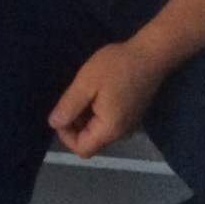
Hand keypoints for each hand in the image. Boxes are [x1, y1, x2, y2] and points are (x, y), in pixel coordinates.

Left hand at [47, 41, 167, 157]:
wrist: (150, 54)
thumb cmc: (116, 66)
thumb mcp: (86, 83)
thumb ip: (69, 106)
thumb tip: (53, 124)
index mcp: (109, 129)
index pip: (83, 149)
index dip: (66, 136)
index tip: (62, 112)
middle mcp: (121, 134)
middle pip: (91, 142)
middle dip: (75, 126)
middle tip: (72, 99)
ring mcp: (129, 126)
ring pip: (99, 133)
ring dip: (86, 119)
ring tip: (85, 93)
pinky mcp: (133, 116)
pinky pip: (109, 124)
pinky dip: (97, 114)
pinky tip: (97, 93)